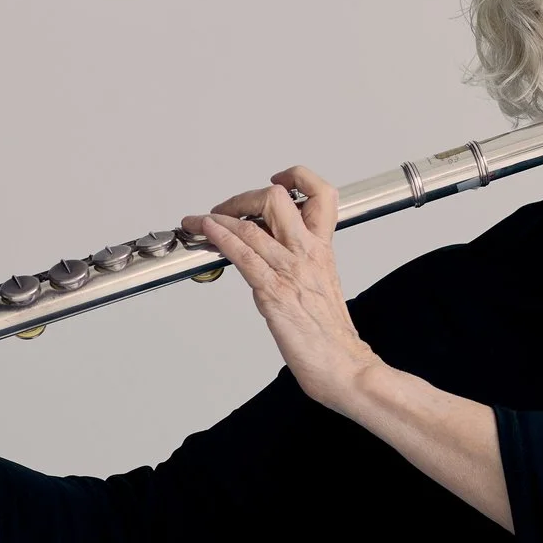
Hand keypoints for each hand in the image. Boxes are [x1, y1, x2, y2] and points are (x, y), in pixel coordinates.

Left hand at [188, 166, 381, 414]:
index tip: (278, 180)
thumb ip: (302, 262)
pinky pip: (243, 255)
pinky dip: (220, 238)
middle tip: (226, 208)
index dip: (298, 177)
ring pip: (252, 225)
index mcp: (323, 249)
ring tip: (199, 221)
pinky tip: (206, 232)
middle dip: (244, 197)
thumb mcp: (322, 285)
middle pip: (277, 199)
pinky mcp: (274, 292)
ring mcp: (290, 270)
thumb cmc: (331, 335)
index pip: (321, 194)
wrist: (344, 365)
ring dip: (217, 218)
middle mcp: (307, 253)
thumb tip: (273, 250)